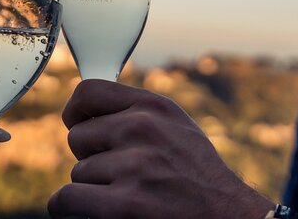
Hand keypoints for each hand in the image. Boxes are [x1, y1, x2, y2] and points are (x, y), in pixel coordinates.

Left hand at [48, 79, 273, 218]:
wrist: (229, 217)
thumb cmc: (196, 175)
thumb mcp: (174, 127)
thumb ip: (136, 113)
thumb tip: (85, 108)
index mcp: (154, 106)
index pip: (87, 92)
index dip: (75, 111)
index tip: (78, 125)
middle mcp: (143, 128)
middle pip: (78, 136)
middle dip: (91, 157)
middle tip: (120, 172)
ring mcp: (134, 166)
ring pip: (78, 172)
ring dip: (95, 187)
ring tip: (129, 192)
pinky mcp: (125, 204)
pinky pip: (68, 198)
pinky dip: (73, 208)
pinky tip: (98, 209)